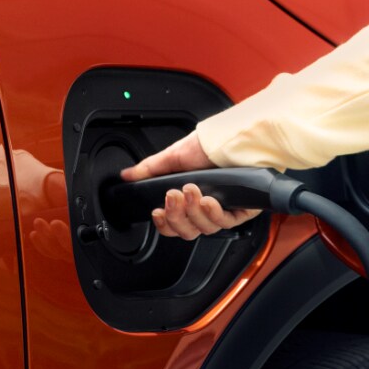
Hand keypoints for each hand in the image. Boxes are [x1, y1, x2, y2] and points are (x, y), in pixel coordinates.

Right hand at [118, 132, 263, 240]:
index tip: (158, 211)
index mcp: (188, 200)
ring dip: (194, 211)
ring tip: (193, 190)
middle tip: (174, 195)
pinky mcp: (241, 211)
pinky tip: (208, 201)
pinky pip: (225, 224)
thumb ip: (149, 169)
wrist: (235, 137)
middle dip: (177, 216)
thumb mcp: (174, 156)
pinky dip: (214, 214)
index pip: (172, 224)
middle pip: (186, 231)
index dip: (164, 223)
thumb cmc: (209, 144)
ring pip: (204, 229)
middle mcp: (205, 208)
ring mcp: (223, 210)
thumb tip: (127, 175)